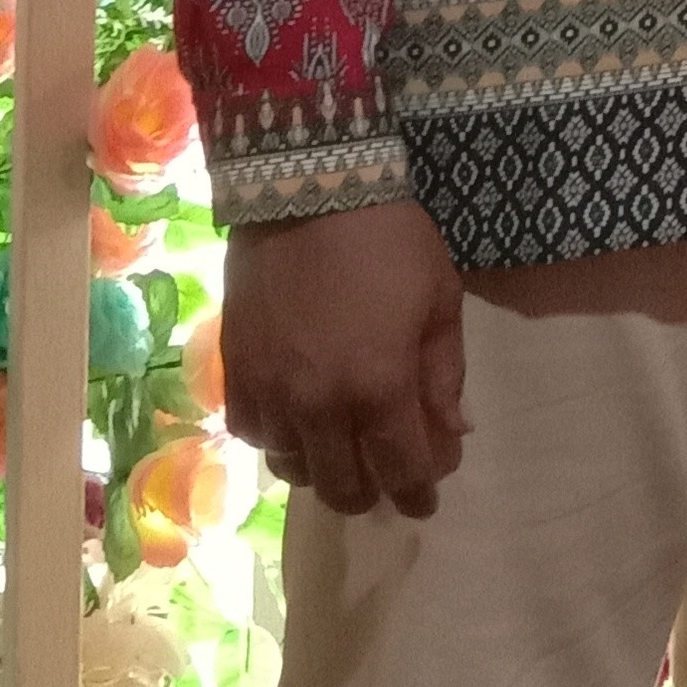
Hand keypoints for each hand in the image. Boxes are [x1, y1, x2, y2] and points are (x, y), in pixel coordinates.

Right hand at [222, 196, 466, 518]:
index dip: (420, 493)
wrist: (308, 190)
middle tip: (385, 475)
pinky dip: (277, 436)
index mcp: (379, 389)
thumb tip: (453, 432)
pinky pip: (252, 432)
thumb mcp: (440, 300)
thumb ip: (445, 374)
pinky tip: (295, 416)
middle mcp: (319, 406)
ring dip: (321, 466)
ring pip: (292, 467)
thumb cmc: (390, 240)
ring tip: (339, 443)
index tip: (427, 496)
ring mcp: (270, 392)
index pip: (402, 473)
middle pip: (342, 488)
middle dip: (371, 492)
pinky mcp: (233, 372)